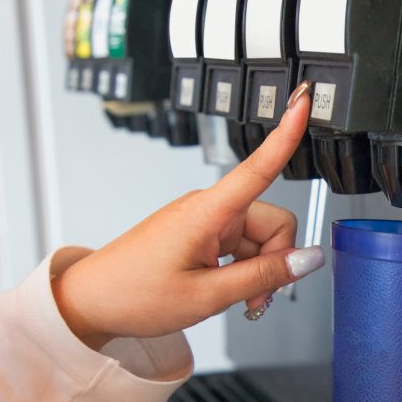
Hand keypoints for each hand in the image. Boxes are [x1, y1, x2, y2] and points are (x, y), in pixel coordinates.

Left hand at [53, 82, 324, 348]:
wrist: (93, 301)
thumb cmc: (135, 294)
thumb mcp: (207, 295)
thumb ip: (263, 276)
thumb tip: (308, 259)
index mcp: (207, 213)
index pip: (258, 167)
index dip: (286, 133)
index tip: (303, 100)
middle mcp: (208, 207)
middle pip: (273, 221)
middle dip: (276, 260)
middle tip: (257, 298)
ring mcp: (204, 219)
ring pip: (259, 237)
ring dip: (258, 270)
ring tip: (238, 301)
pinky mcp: (200, 231)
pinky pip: (241, 243)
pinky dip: (244, 269)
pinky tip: (229, 289)